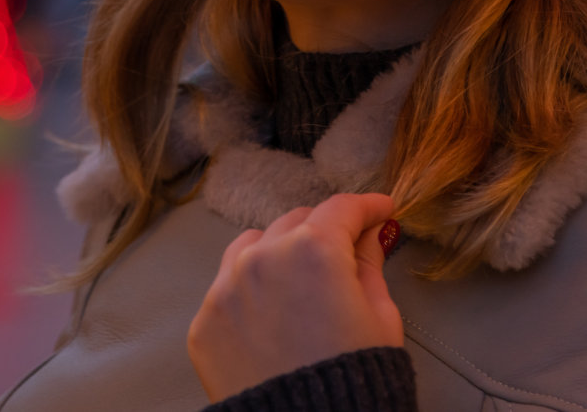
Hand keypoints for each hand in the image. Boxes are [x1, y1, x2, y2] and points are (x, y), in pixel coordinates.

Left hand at [187, 193, 403, 401]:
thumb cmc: (354, 379)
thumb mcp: (380, 317)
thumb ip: (369, 265)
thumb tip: (369, 236)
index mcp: (313, 249)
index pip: (342, 209)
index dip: (367, 207)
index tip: (379, 210)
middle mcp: (263, 257)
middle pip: (297, 221)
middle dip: (324, 231)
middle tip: (345, 250)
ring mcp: (226, 288)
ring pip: (254, 245)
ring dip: (279, 251)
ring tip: (301, 278)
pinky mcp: (206, 321)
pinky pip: (228, 286)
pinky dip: (251, 289)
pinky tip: (271, 312)